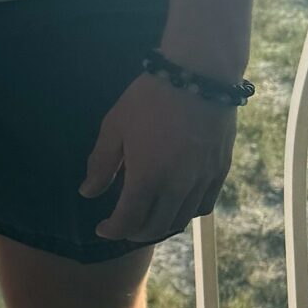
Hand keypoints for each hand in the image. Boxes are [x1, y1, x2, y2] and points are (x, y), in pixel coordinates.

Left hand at [81, 69, 237, 243]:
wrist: (198, 75)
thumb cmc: (149, 98)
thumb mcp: (115, 126)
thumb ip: (101, 163)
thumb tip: (87, 192)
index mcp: (148, 176)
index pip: (129, 219)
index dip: (113, 229)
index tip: (102, 228)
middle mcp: (178, 185)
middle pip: (157, 226)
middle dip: (136, 232)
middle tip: (123, 225)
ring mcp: (202, 179)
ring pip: (182, 219)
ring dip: (161, 225)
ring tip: (147, 218)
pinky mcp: (220, 170)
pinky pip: (204, 204)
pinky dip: (187, 212)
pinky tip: (175, 204)